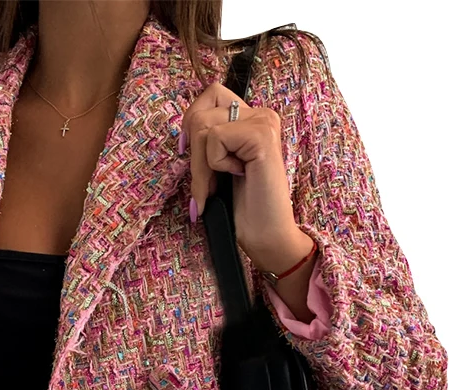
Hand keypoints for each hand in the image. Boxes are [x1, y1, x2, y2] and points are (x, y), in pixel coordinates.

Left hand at [180, 80, 305, 272]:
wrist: (265, 234)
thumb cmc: (243, 207)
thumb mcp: (218, 167)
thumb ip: (208, 141)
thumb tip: (183, 132)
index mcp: (250, 118)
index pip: (209, 95)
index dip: (191, 125)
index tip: (189, 156)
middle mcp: (259, 114)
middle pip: (200, 111)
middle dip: (192, 154)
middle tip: (205, 186)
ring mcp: (262, 122)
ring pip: (202, 125)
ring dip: (200, 166)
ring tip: (214, 189)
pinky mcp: (261, 134)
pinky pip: (215, 138)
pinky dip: (214, 164)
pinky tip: (236, 177)